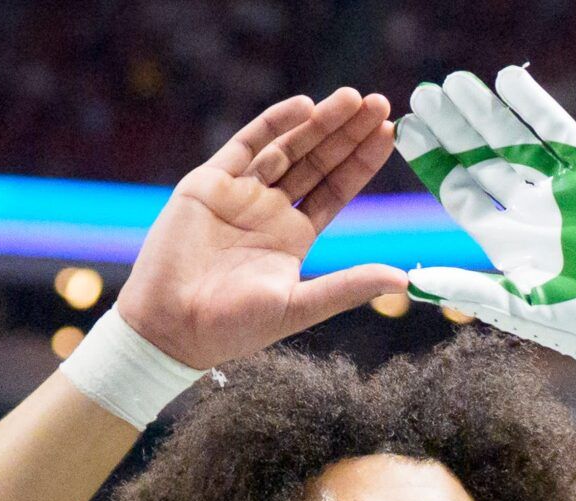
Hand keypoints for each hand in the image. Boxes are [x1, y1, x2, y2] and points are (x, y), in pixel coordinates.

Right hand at [115, 88, 405, 369]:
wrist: (172, 326)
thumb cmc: (234, 327)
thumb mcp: (299, 306)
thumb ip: (347, 287)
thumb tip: (404, 280)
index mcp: (294, 237)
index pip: (335, 190)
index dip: (361, 163)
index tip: (389, 135)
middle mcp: (269, 210)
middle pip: (317, 161)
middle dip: (347, 133)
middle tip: (380, 104)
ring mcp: (239, 194)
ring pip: (287, 147)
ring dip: (319, 122)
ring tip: (351, 98)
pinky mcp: (209, 183)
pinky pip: (247, 144)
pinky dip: (275, 124)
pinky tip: (305, 107)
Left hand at [393, 66, 575, 381]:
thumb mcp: (516, 305)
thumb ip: (466, 288)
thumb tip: (413, 283)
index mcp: (504, 238)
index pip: (460, 191)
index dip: (434, 161)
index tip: (406, 131)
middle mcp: (527, 208)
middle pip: (481, 159)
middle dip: (453, 128)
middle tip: (423, 96)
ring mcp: (560, 188)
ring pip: (514, 140)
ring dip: (486, 111)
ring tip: (455, 83)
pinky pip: (557, 132)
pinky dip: (534, 107)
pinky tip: (509, 80)